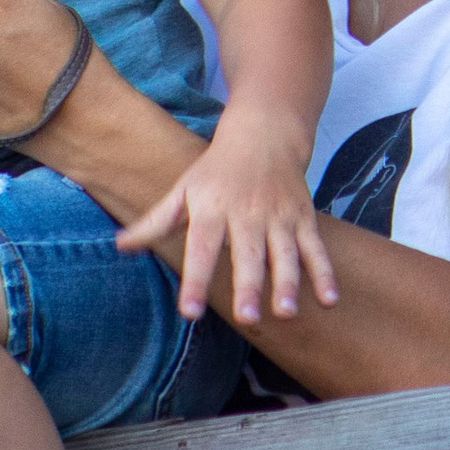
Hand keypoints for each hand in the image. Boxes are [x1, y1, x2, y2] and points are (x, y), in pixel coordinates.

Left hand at [116, 99, 338, 327]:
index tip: (189, 312)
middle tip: (247, 317)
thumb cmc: (217, 170)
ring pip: (285, 252)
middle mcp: (247, 213)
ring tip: (286, 312)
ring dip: (288, 282)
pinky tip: (330, 301)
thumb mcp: (183, 190)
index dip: (194, 279)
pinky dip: (325, 272)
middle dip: (249, 285)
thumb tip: (119, 246)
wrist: (265, 132)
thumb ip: (155, 222)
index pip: (202, 247)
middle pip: (248, 253)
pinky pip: (315, 247)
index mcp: (212, 209)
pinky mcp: (303, 217)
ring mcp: (278, 216)